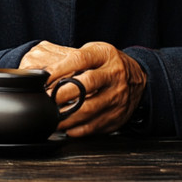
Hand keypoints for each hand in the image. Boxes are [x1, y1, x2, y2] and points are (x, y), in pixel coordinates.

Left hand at [19, 41, 145, 136]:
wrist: (139, 78)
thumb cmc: (108, 64)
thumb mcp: (94, 52)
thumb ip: (70, 58)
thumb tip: (41, 69)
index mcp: (105, 56)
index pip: (79, 60)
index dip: (59, 69)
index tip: (43, 78)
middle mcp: (114, 75)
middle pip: (85, 85)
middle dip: (61, 94)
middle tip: (45, 99)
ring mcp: (118, 96)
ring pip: (89, 109)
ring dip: (66, 115)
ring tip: (51, 116)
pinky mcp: (118, 115)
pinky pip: (95, 125)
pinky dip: (77, 129)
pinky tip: (66, 127)